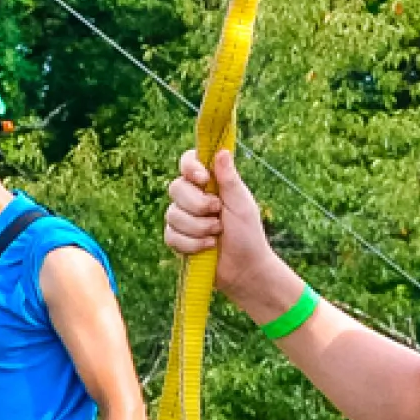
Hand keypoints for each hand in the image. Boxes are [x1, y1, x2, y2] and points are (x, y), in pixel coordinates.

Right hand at [163, 148, 293, 321]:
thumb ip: (229, 179)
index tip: (202, 177)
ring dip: (199, 227)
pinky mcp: (177, 239)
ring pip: (173, 214)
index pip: (188, 162)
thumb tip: (222, 151)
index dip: (190, 167)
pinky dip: (192, 244)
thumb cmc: (248, 233)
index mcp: (209, 183)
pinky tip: (207, 247)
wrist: (245, 268)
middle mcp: (192, 197)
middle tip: (218, 212)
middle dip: (198, 204)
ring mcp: (183, 218)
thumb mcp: (241, 203)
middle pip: (176, 188)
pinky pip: (172, 236)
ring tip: (217, 234)